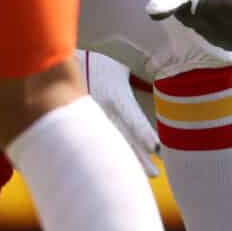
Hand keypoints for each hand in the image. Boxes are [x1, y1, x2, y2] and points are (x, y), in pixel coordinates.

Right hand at [83, 52, 159, 177]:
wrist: (61, 56)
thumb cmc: (102, 56)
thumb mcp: (123, 64)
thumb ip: (140, 78)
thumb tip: (170, 78)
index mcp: (115, 95)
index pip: (133, 120)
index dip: (146, 136)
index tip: (159, 150)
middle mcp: (103, 109)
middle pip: (123, 138)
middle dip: (139, 158)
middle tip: (156, 174)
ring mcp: (91, 116)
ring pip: (111, 142)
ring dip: (128, 158)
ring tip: (146, 172)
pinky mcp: (83, 119)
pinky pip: (100, 139)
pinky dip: (113, 152)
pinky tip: (123, 162)